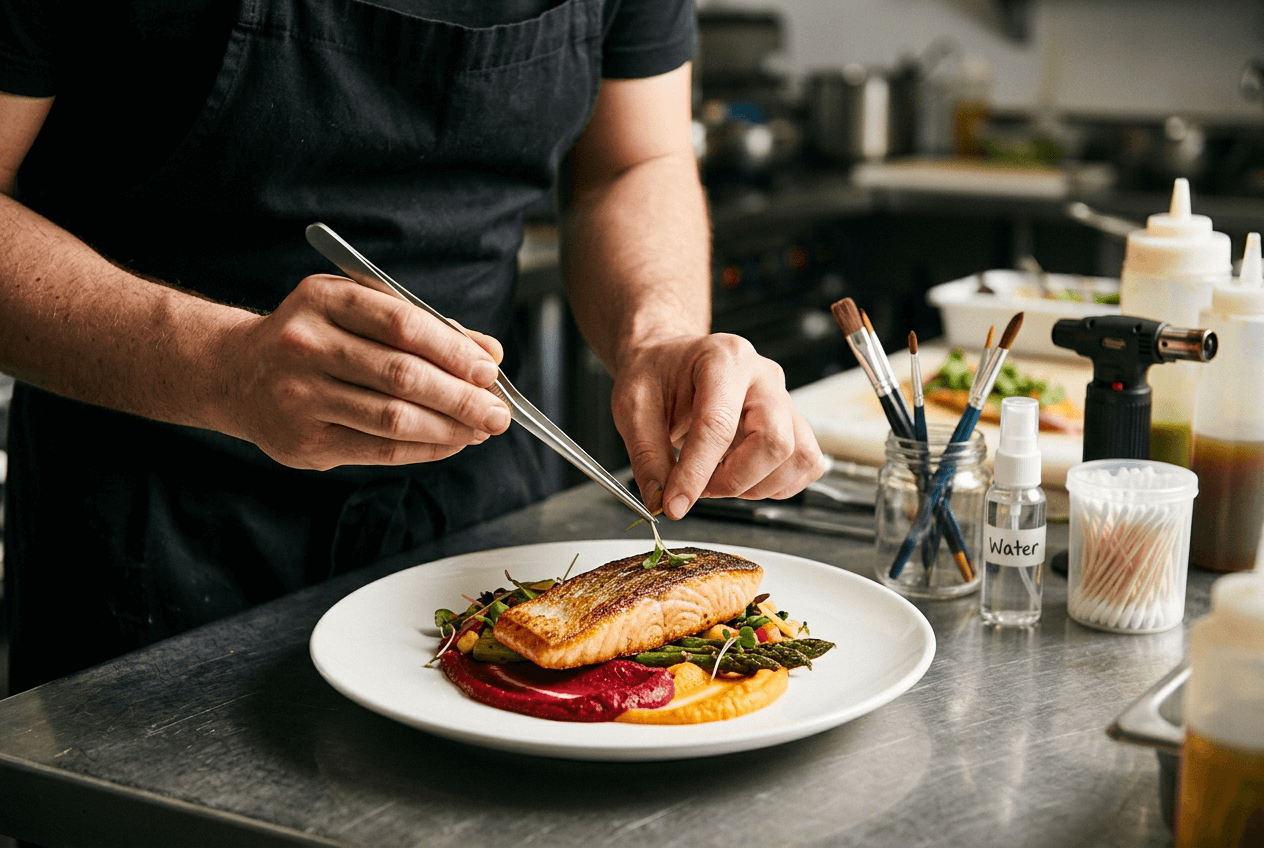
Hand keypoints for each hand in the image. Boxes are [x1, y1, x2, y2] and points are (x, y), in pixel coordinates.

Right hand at [221, 274, 510, 469]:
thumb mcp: (359, 311)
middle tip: (498, 411)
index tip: (489, 370)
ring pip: (393, 418)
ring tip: (481, 429)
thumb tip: (489, 354)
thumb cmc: (314, 338)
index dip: (454, 350)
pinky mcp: (304, 442)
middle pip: (403, 376)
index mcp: (325, 298)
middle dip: (462, 397)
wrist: (235, 373)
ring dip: (450, 428)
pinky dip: (425, 448)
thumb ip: (424, 326)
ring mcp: (300, 395)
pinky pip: (379, 450)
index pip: (403, 324)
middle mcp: (307, 344)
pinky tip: (451, 443)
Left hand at [611, 333, 826, 519]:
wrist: (673, 362)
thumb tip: (662, 501)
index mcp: (723, 359)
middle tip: (700, 488)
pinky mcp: (793, 423)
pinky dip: (777, 484)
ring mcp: (784, 399)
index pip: (718, 425)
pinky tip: (743, 477)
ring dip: (757, 485)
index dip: (696, 473)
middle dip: (734, 481)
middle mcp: (763, 377)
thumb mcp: (632, 407)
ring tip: (719, 479)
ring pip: (798, 457)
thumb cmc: (657, 375)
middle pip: (775, 441)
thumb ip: (647, 456)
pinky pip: (806, 465)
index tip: (675, 504)